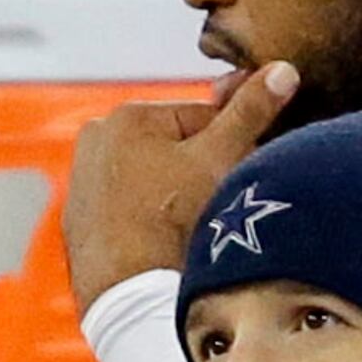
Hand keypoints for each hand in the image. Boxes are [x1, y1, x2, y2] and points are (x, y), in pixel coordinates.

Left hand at [64, 63, 299, 310]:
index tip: (234, 175)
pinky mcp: (79, 218)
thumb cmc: (173, 220)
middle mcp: (96, 140)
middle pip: (174, 148)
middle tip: (211, 204)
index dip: (229, 147)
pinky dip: (146, 218)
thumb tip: (282, 71)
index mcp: (127, 115)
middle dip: (198, 170)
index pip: (202, 119)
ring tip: (187, 227)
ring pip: (152, 179)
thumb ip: (252, 111)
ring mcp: (83, 180)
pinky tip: (161, 241)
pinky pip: (128, 208)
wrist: (129, 291)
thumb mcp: (221, 157)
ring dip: (174, 195)